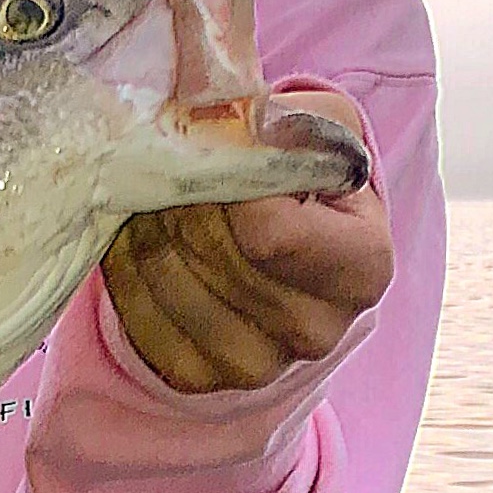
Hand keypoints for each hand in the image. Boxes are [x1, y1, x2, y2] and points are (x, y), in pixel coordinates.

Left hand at [102, 91, 390, 394]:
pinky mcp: (201, 378)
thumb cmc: (308, 177)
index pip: (268, 232)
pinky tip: (148, 237)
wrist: (290, 243)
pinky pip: (137, 315)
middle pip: (210, 249)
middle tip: (183, 166)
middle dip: (184, 194)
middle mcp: (317, 332)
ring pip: (167, 278)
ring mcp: (258, 366)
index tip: (225, 151)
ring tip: (167, 198)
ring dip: (149, 223)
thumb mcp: (317, 129)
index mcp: (363, 269)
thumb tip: (239, 114)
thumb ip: (286, 119)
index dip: (229, 181)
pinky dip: (129, 266)